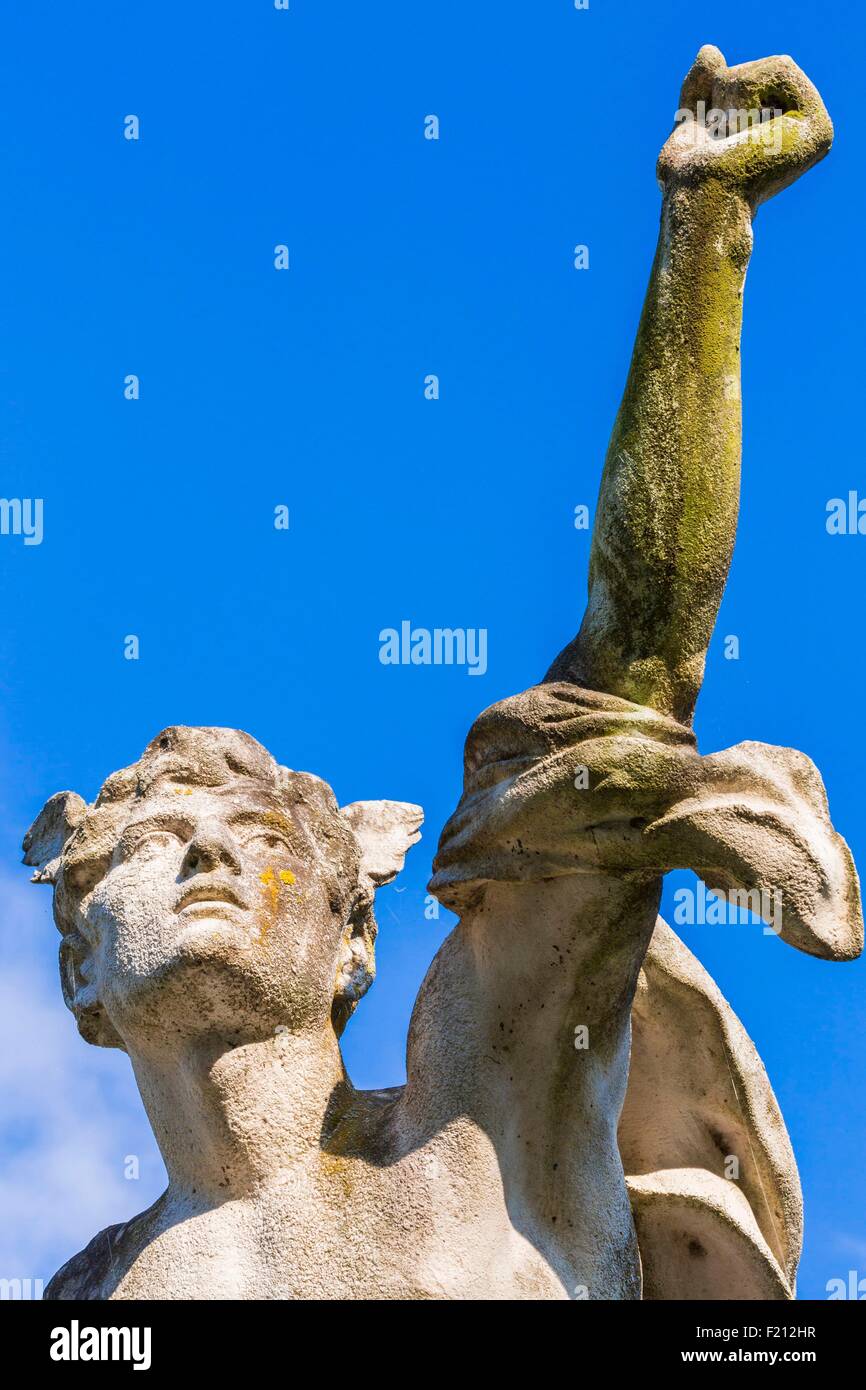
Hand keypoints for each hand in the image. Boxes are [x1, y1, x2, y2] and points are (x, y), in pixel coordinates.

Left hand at [657, 45, 832, 208]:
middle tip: (719, 135)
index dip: (724, 89)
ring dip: (736, 93)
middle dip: (730, 89)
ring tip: (730, 137)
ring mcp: (816, 131)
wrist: (696, 199)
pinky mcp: (817, 128)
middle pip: (770, 68)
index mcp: (782, 138)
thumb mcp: (691, 124)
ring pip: (775, 66)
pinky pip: (780, 69)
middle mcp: (804, 135)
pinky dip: (746, 93)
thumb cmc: (689, 178)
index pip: (758, 79)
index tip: (711, 128)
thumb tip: (709, 50)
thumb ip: (699, 90)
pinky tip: (741, 132)